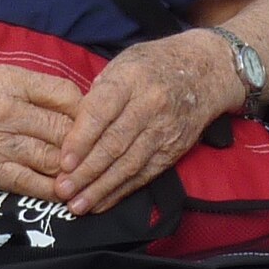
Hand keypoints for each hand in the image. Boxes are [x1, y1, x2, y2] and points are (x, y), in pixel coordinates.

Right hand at [0, 54, 85, 202]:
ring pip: (53, 157)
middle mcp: (10, 111)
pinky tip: (64, 195)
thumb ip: (7, 77)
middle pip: (66, 128)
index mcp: (8, 80)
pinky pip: (27, 182)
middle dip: (84, 141)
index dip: (84, 107)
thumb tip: (34, 86)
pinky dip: (50, 190)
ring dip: (73, 168)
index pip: (65, 93)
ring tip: (87, 175)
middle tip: (94, 150)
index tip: (89, 115)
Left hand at [54, 31, 240, 215]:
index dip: (81, 139)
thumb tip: (72, 129)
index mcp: (131, 78)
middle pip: (114, 143)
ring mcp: (165, 128)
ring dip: (101, 188)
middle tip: (62, 190)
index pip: (102, 111)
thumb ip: (98, 94)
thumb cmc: (154, 65)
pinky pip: (145, 174)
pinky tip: (101, 202)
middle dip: (86, 171)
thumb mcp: (123, 64)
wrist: (206, 70)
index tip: (63, 162)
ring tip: (77, 205)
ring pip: (129, 164)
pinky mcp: (175, 148)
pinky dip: (121, 191)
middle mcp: (150, 103)